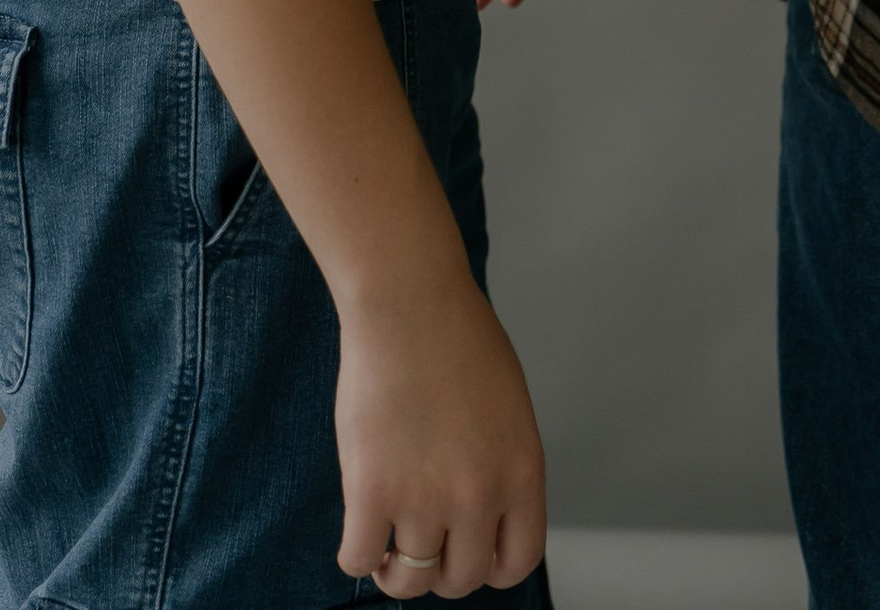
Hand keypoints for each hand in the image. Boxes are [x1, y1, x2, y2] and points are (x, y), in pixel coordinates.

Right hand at [337, 274, 547, 599]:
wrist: (409, 300)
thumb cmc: (456, 337)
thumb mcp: (508, 407)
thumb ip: (501, 465)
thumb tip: (484, 515)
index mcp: (521, 473)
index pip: (518, 561)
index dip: (490, 565)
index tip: (466, 548)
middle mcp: (479, 495)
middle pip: (462, 578)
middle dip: (440, 568)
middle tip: (420, 542)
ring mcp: (425, 498)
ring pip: (410, 579)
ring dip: (395, 569)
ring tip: (386, 543)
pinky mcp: (372, 490)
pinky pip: (358, 558)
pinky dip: (358, 555)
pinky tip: (360, 529)